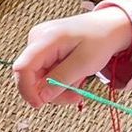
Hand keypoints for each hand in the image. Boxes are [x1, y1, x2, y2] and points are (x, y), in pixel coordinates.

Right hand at [12, 8, 131, 107]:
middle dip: (50, 92)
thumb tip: (41, 97)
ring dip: (57, 89)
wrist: (108, 27)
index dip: (27, 89)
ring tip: (79, 86)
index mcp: (45, 38)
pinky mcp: (43, 51)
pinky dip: (59, 82)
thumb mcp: (84, 63)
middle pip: (30, 76)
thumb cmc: (100, 40)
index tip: (40, 105)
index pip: (23, 67)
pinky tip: (74, 77)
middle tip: (76, 97)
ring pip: (38, 78)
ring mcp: (39, 45)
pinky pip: (44, 74)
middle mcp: (36, 40)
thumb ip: (60, 80)